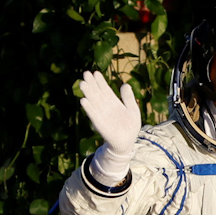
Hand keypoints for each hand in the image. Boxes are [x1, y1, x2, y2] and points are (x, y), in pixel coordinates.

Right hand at [77, 71, 140, 186]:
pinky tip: (83, 101)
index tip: (95, 72)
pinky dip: (89, 108)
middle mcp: (106, 107)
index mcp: (113, 103)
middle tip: (85, 73)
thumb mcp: (132, 109)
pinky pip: (94, 115)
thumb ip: (128, 97)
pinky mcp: (101, 125)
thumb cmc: (130, 126)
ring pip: (94, 102)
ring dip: (88, 93)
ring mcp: (103, 115)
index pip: (105, 90)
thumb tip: (125, 84)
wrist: (127, 142)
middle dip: (92, 84)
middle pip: (98, 93)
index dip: (100, 81)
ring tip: (82, 83)